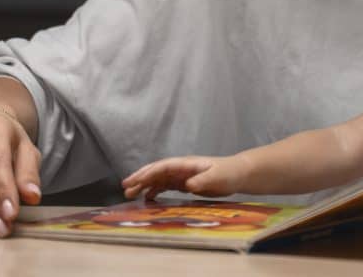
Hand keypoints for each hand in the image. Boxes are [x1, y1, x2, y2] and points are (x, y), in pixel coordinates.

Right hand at [121, 155, 248, 199]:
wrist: (238, 174)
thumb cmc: (228, 173)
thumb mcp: (216, 177)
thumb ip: (202, 180)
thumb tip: (187, 185)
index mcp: (186, 164)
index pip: (163, 167)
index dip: (148, 173)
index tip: (134, 181)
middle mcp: (181, 168)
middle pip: (157, 172)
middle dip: (140, 178)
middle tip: (125, 188)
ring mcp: (182, 175)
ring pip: (159, 179)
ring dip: (145, 185)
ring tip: (131, 195)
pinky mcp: (186, 184)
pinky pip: (166, 186)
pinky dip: (155, 191)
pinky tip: (148, 199)